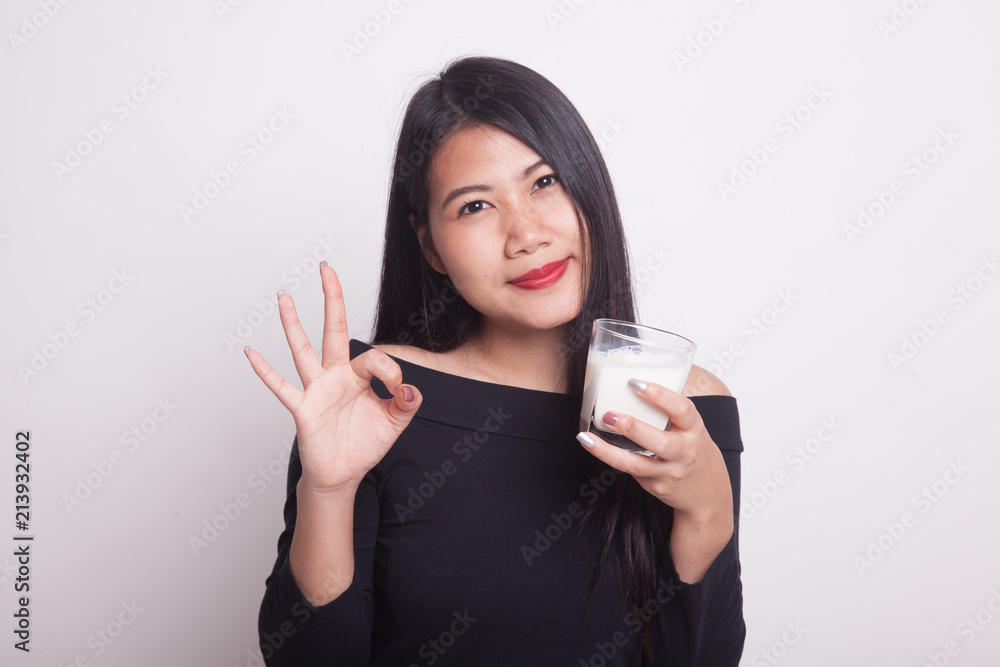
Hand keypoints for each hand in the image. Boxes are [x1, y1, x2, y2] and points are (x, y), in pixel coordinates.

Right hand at [244, 262, 421, 493]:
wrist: (343, 474)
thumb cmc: (364, 445)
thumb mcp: (395, 422)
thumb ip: (407, 403)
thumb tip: (412, 389)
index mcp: (357, 376)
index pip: (375, 357)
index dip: (391, 372)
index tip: (398, 391)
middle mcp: (335, 376)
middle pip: (334, 330)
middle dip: (332, 299)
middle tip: (326, 269)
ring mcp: (316, 390)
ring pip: (304, 350)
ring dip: (293, 324)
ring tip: (283, 297)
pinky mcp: (303, 409)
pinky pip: (282, 387)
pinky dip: (266, 371)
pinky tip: (251, 352)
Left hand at [578, 379, 732, 529]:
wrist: (706, 492)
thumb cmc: (691, 447)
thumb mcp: (690, 425)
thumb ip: (668, 408)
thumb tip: (634, 377)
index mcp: (694, 428)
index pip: (682, 409)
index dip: (659, 395)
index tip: (635, 382)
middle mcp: (684, 451)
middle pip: (659, 442)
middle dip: (632, 427)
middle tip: (609, 414)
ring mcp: (669, 471)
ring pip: (637, 464)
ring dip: (609, 450)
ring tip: (587, 436)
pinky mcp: (654, 484)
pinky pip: (630, 470)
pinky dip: (609, 457)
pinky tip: (592, 446)